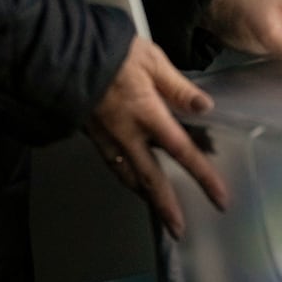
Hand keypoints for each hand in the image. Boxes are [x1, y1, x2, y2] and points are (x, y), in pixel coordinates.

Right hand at [86, 34, 227, 238]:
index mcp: (147, 114)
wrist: (62, 54)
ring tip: (159, 212)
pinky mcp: (91, 136)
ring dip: (146, 197)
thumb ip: (178, 87)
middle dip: (166, 207)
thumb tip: (204, 107)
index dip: (203, 177)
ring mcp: (106, 138)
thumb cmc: (110, 51)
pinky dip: (127, 178)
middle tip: (179, 229)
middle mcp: (127, 134)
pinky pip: (113, 165)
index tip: (219, 198)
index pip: (182, 151)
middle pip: (151, 179)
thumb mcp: (152, 60)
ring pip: (129, 176)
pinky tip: (133, 180)